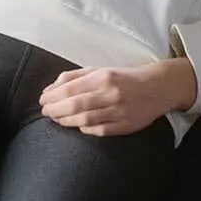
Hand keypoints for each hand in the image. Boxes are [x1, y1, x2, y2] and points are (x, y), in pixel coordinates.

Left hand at [38, 58, 197, 136]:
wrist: (158, 87)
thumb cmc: (123, 77)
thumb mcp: (99, 70)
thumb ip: (74, 77)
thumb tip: (50, 89)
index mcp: (103, 77)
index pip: (69, 89)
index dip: (52, 97)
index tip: (43, 100)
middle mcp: (111, 94)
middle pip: (74, 106)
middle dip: (55, 110)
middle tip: (45, 112)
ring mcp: (119, 111)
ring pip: (84, 120)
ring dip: (66, 121)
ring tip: (56, 119)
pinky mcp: (126, 126)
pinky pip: (100, 131)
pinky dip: (85, 129)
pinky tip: (77, 125)